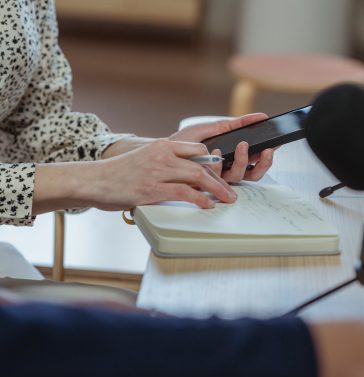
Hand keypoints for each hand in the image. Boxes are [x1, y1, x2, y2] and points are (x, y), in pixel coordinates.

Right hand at [93, 139, 236, 209]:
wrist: (93, 180)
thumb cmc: (119, 173)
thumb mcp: (145, 160)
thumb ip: (167, 164)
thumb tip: (189, 179)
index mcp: (161, 145)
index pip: (197, 149)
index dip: (213, 163)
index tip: (221, 175)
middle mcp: (162, 155)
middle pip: (202, 163)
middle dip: (220, 180)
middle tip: (230, 191)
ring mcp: (157, 171)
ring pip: (197, 176)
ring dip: (216, 189)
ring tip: (226, 199)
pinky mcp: (151, 189)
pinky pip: (184, 193)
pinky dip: (200, 199)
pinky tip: (207, 205)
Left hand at [169, 113, 274, 182]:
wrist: (163, 149)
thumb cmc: (186, 140)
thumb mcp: (213, 127)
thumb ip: (235, 124)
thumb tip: (259, 116)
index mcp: (232, 158)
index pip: (256, 160)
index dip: (268, 156)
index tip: (275, 144)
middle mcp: (228, 170)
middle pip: (254, 174)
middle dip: (263, 162)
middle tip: (264, 149)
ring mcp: (217, 178)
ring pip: (240, 177)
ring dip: (244, 161)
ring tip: (242, 145)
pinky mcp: (205, 183)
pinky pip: (217, 178)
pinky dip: (219, 164)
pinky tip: (216, 151)